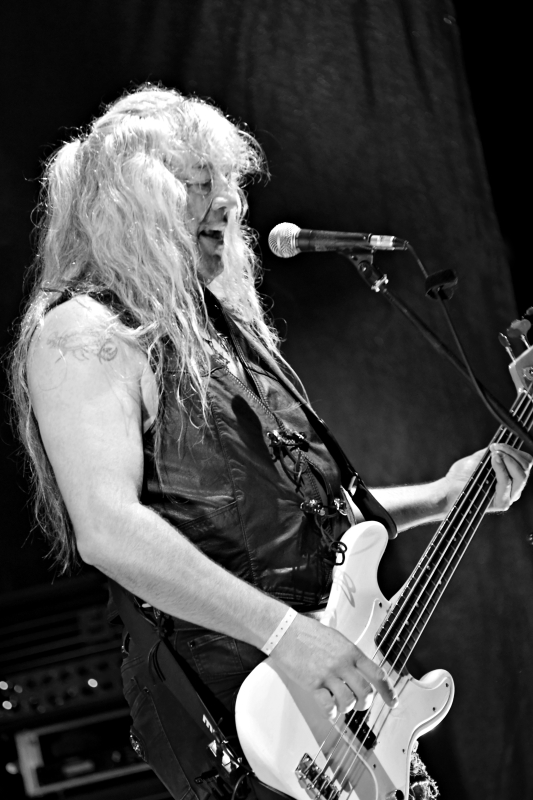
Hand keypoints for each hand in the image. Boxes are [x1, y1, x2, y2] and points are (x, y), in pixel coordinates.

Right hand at [270, 614, 396, 720]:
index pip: (377, 673)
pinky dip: (331, 712)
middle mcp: (343, 663)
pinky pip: (328, 706)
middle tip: (359, 705)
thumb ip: (348, 653)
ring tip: (340, 704)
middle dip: (365, 703)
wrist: (285, 630)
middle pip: (366, 692)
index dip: (388, 691)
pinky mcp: (313, 683)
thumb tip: (358, 668)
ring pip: (349, 702)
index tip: (392, 702)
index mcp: (351, 651)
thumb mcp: (335, 637)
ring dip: (347, 708)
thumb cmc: (307, 632)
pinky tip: (328, 709)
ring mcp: (328, 674)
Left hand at [445, 443, 531, 511]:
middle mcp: (513, 488)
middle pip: (526, 468)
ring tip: (495, 454)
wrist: (448, 488)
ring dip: (509, 460)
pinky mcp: (501, 503)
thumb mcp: (481, 458)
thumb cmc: (463, 475)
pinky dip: (501, 468)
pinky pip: (506, 483)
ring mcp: (509, 497)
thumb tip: (503, 443)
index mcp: (511, 477)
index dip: (514, 451)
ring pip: (521, 476)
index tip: (498, 444)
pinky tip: (494, 460)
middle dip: (513, 453)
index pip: (525, 463)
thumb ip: (495, 452)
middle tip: (497, 448)